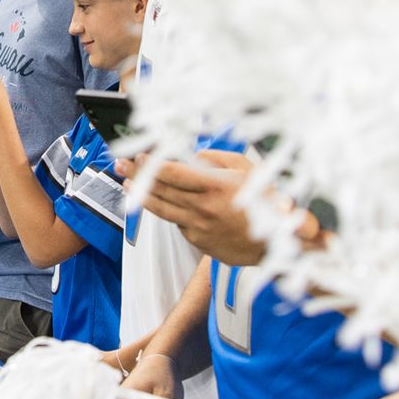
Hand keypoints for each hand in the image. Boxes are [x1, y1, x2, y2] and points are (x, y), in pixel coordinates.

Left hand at [132, 149, 265, 265]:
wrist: (277, 243)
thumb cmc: (266, 202)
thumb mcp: (247, 169)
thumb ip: (215, 159)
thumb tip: (191, 156)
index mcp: (215, 186)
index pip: (173, 172)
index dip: (152, 163)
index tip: (139, 155)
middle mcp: (204, 207)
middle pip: (162, 190)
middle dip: (138, 175)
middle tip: (121, 165)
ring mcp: (199, 227)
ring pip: (162, 210)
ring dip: (142, 196)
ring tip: (128, 184)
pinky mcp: (199, 241)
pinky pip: (178, 223)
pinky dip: (170, 211)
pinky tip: (164, 202)